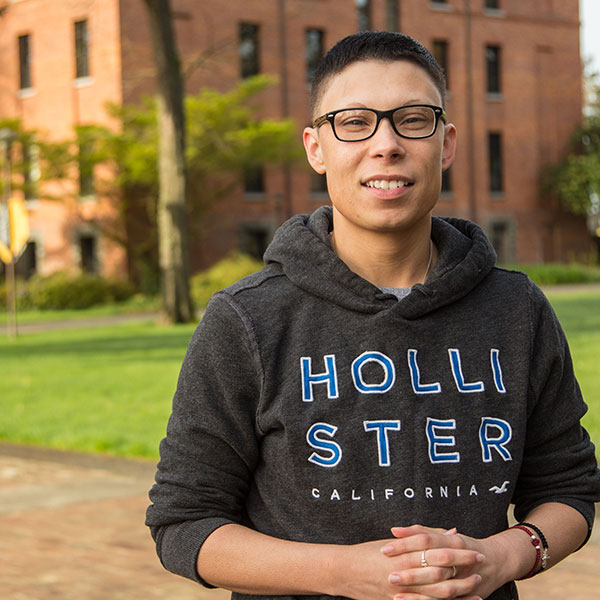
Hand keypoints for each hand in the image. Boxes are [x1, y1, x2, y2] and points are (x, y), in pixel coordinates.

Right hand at [335, 528, 483, 599]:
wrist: (344, 571)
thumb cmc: (368, 553)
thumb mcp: (393, 542)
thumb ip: (420, 536)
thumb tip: (450, 532)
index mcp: (402, 553)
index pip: (435, 550)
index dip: (456, 550)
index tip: (473, 548)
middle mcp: (404, 572)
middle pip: (440, 571)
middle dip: (463, 567)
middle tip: (481, 563)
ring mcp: (402, 590)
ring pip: (437, 592)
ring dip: (459, 589)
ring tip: (476, 584)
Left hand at [383, 524, 508, 598]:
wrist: (495, 562)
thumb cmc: (462, 546)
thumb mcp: (444, 536)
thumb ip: (421, 533)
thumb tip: (395, 530)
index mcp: (452, 542)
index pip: (425, 541)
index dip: (405, 544)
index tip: (385, 548)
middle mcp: (459, 560)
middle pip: (431, 564)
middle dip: (410, 570)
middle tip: (388, 573)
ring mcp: (463, 580)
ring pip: (439, 588)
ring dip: (417, 592)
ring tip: (395, 592)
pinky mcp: (464, 595)